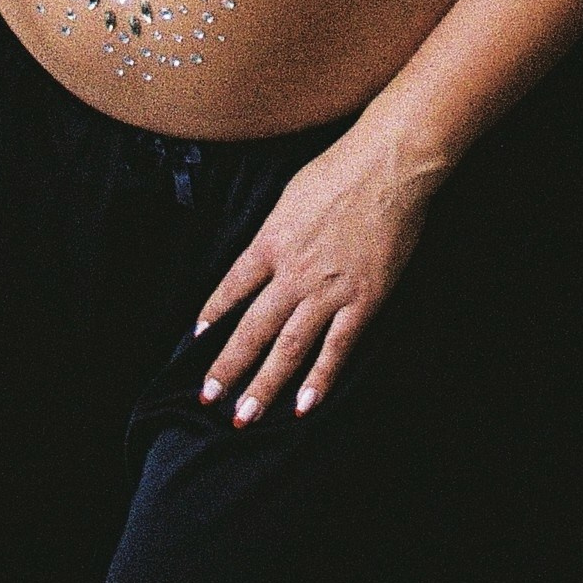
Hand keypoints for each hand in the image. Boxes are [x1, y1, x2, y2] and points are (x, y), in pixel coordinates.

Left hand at [192, 117, 442, 424]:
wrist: (387, 167)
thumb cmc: (340, 168)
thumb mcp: (291, 194)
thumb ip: (278, 230)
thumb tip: (267, 252)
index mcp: (271, 242)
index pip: (232, 286)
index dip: (213, 313)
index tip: (196, 338)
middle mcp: (293, 273)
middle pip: (252, 328)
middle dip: (228, 367)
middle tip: (209, 398)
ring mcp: (327, 291)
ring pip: (288, 348)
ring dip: (264, 385)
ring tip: (245, 415)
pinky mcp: (362, 302)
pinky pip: (336, 348)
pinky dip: (319, 380)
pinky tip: (304, 406)